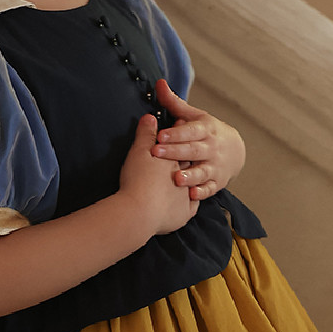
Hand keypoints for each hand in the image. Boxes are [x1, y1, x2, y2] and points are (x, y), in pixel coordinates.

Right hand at [119, 113, 199, 235]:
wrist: (141, 211)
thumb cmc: (138, 180)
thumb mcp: (139, 151)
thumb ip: (146, 134)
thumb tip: (150, 118)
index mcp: (175, 159)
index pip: (182, 142)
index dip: (180, 136)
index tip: (180, 129)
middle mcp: (185, 175)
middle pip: (190, 161)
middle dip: (188, 155)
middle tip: (185, 153)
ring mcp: (186, 195)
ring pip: (193, 184)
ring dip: (190, 179)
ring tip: (186, 178)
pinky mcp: (184, 213)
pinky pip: (192, 206)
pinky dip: (190, 202)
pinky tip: (189, 200)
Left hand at [151, 80, 245, 199]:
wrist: (236, 150)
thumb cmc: (207, 131)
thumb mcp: (194, 115)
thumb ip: (174, 102)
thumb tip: (158, 84)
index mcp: (205, 130)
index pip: (190, 131)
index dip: (176, 133)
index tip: (160, 134)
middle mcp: (211, 148)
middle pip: (193, 150)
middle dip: (175, 152)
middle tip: (156, 153)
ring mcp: (215, 166)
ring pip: (202, 171)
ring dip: (190, 175)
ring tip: (177, 178)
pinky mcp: (217, 182)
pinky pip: (210, 188)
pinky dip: (202, 192)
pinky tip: (192, 194)